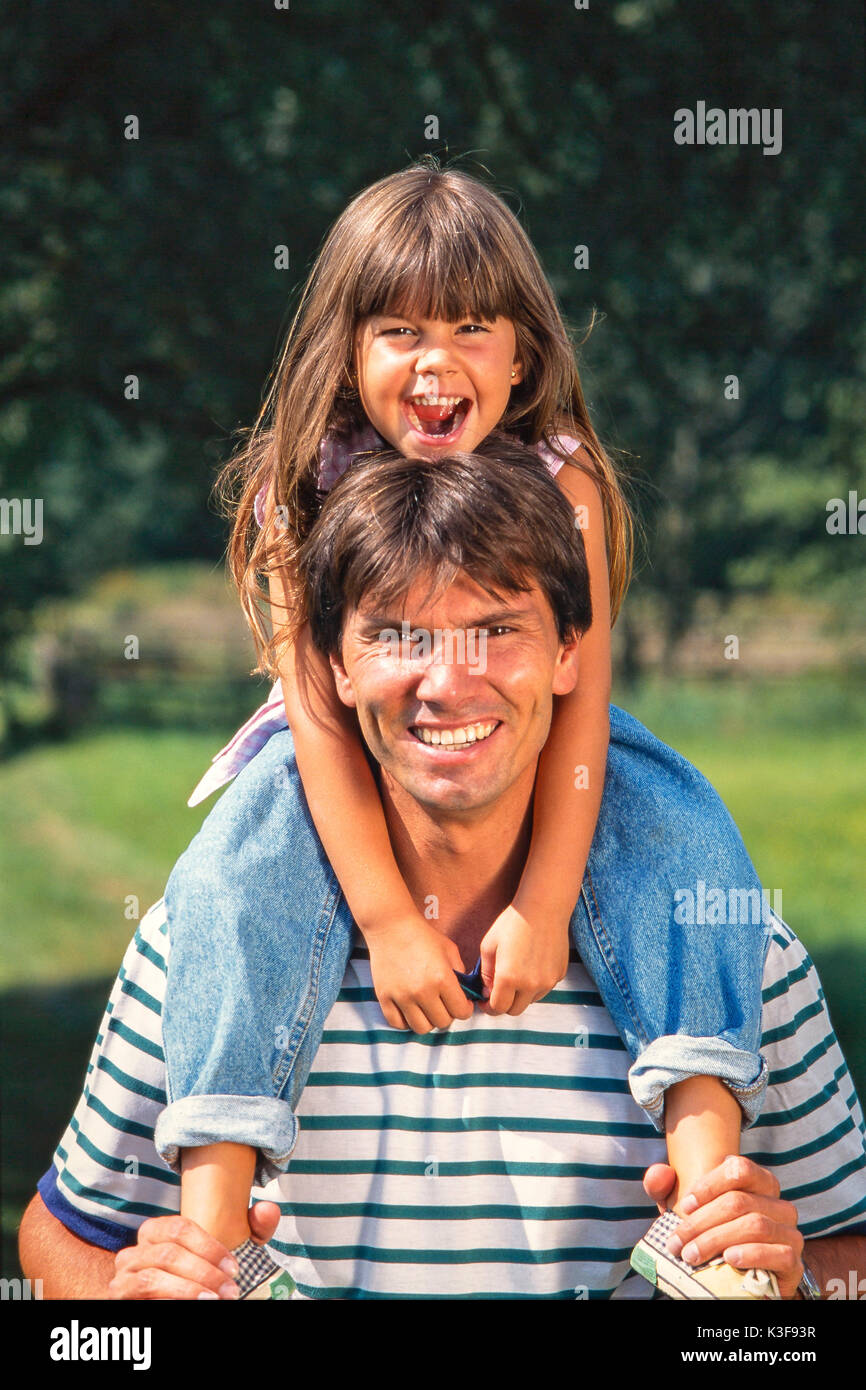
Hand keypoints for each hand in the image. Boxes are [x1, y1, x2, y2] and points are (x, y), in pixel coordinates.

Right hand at [108, 1201, 280, 1299]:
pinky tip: (192, 1305)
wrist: (171, 1303)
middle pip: (168, 1252)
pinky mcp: (118, 1299)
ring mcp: (123, 1275)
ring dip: (187, 1290)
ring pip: (152, 1277)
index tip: (236, 1268)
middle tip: (231, 1291)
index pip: (180, 1227)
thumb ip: (251, 1230)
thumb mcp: (228, 1256)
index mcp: (157, 1231)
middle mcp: (135, 1249)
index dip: (210, 1247)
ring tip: (214, 1300)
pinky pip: (140, 1295)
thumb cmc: (201, 1278)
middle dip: (204, 1273)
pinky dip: (170, 1300)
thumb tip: (269, 1208)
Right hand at [366, 914, 474, 1032]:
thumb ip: (461, 974)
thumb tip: (466, 995)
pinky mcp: (384, 997)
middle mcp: (422, 991)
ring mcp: (401, 996)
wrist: (391, 925)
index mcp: (442, 978)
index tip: (462, 1002)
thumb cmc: (423, 935)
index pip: (461, 1012)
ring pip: (421, 1028)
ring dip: (428, 1020)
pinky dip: (406, 1021)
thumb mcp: (449, 950)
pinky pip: (398, 1024)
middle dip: (448, 1014)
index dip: (465, 1009)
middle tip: (444, 1003)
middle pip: (442, 1022)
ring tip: (428, 1008)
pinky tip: (410, 1009)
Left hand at [478, 903, 569, 1015]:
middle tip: (498, 990)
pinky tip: (531, 964)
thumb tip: (487, 992)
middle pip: (514, 1010)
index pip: (497, 1008)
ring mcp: (548, 981)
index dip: (488, 1007)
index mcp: (509, 978)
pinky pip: (544, 988)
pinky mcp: (559, 975)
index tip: (485, 1001)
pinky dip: (535, 984)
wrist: (543, 907)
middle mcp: (530, 985)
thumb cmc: (513, 923)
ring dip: (521, 995)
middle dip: (504, 1004)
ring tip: (516, 973)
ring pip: (530, 1000)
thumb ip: (485, 974)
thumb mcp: (489, 945)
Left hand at [643, 1157, 803, 1298]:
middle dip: (701, 1222)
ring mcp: (790, 1232)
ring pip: (756, 1225)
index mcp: (757, 1183)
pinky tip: (729, 1259)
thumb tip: (660, 1172)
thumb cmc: (710, 1236)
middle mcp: (778, 1204)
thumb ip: (665, 1187)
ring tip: (692, 1256)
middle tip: (677, 1243)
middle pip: (740, 1201)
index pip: (738, 1168)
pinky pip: (780, 1253)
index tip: (685, 1205)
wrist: (740, 1278)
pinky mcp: (794, 1261)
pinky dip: (751, 1254)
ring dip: (717, 1240)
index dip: (709, 1185)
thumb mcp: (684, 1212)